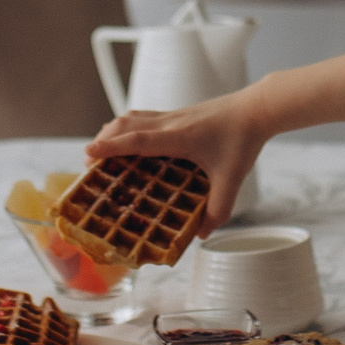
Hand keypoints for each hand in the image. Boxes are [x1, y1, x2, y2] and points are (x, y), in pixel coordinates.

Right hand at [85, 95, 267, 237]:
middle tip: (90, 163)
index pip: (138, 140)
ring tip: (102, 150)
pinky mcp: (176, 114)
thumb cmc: (243, 140)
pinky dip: (128, 128)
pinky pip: (143, 118)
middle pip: (126, 125)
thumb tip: (201, 235)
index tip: (88, 153)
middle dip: (104, 141)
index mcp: (180, 138)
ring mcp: (172, 116)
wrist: (256, 108)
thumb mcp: (232, 180)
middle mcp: (171, 123)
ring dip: (113, 131)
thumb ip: (218, 210)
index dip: (112, 146)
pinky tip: (130, 141)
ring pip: (132, 117)